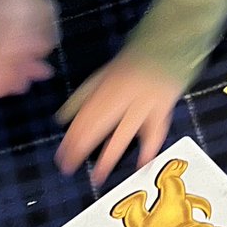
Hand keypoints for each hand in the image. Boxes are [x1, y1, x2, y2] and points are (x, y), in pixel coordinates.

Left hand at [54, 53, 182, 185]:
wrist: (165, 48)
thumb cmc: (131, 65)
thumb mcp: (102, 75)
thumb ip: (82, 97)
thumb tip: (62, 119)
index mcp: (106, 88)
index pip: (84, 117)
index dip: (72, 138)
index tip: (61, 156)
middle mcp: (124, 96)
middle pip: (99, 125)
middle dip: (82, 148)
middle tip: (69, 167)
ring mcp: (144, 103)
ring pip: (124, 132)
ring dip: (109, 156)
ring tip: (98, 177)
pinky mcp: (163, 109)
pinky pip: (156, 132)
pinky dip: (149, 149)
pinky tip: (140, 166)